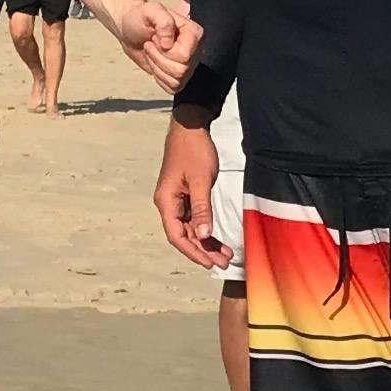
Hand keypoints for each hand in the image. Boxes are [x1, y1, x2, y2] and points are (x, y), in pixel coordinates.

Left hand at [106, 0, 199, 94]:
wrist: (130, 30)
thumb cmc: (140, 18)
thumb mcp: (150, 10)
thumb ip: (163, 21)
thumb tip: (169, 43)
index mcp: (194, 32)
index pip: (185, 55)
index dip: (165, 51)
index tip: (156, 38)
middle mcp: (196, 50)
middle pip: (181, 70)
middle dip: (159, 59)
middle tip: (151, 45)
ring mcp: (189, 64)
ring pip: (177, 80)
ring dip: (157, 67)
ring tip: (152, 52)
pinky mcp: (180, 76)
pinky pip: (173, 88)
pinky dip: (159, 78)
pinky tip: (155, 64)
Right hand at [155, 116, 228, 269]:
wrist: (191, 128)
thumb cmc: (193, 150)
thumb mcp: (201, 180)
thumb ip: (202, 209)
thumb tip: (203, 235)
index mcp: (166, 201)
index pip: (177, 235)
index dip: (192, 251)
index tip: (209, 262)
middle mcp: (168, 204)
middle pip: (184, 236)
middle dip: (203, 251)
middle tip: (223, 263)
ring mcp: (177, 201)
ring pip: (191, 229)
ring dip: (206, 243)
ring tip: (225, 255)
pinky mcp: (186, 197)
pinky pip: (195, 219)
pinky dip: (206, 230)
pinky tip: (218, 240)